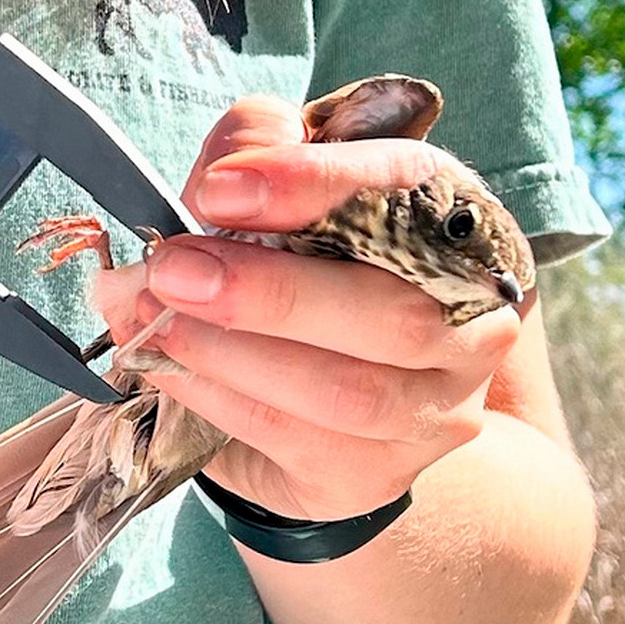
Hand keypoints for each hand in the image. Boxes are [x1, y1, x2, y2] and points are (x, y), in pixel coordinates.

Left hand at [97, 97, 523, 519]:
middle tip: (171, 269)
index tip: (217, 191)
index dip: (313, 185)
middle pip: (393, 312)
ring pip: (345, 392)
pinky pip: (294, 439)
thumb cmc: (314, 265)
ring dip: (232, 354)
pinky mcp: (377, 474)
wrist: (355, 400)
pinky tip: (165, 364)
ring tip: (153, 318)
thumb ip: (258, 149)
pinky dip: (216, 397)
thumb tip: (215, 185)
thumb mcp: (289, 183)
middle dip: (268, 292)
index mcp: (457, 222)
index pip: (407, 189)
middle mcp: (472, 319)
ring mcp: (436, 408)